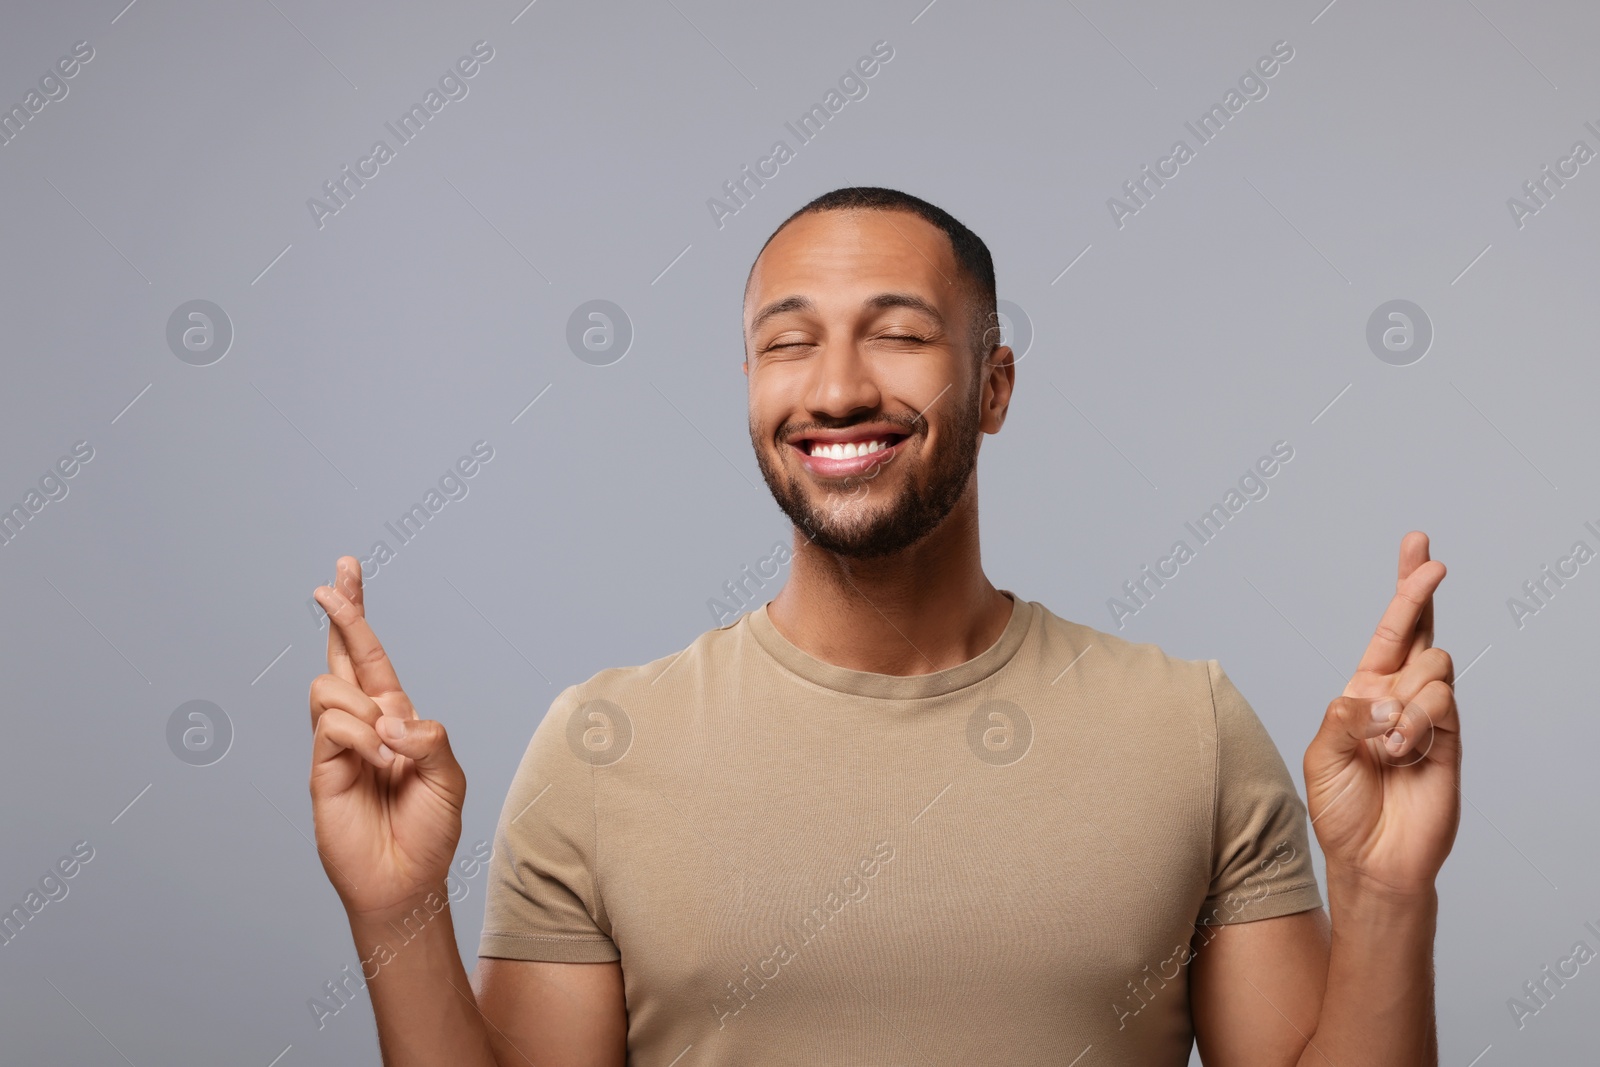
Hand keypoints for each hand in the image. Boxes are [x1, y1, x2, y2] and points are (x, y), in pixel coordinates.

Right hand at [308, 557, 466, 918]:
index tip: (345, 571)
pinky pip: (333, 726)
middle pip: (340, 653)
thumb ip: (429, 738)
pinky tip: (378, 763)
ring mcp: (338, 743)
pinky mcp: (322, 768)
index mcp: (395, 715)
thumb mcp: (448, 776)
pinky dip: (361, 738)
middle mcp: (363, 721)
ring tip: (388, 753)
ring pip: (332, 688)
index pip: (371, 655)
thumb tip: (390, 718)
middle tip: (328, 583)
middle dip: (337, 612)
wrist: (405, 879)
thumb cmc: (428, 830)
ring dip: (365, 711)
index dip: (356, 614)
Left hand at [1303, 531, 1460, 899]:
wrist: (1373, 857)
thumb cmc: (1342, 809)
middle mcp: (1398, 696)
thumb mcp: (1324, 754)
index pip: (1388, 631)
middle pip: (1420, 629)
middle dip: (1420, 589)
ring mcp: (1428, 715)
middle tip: (1431, 561)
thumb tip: (1380, 694)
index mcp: (1364, 692)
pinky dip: (1414, 723)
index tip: (1418, 545)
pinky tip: (1402, 752)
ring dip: (1402, 699)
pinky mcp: (1451, 737)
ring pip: (1430, 666)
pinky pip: (1440, 703)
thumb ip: (1345, 715)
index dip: (1405, 590)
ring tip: (1387, 743)